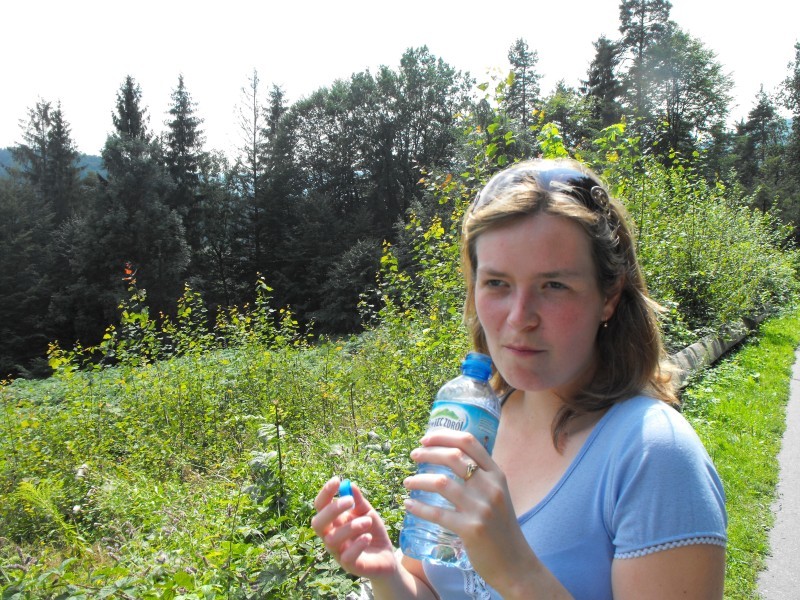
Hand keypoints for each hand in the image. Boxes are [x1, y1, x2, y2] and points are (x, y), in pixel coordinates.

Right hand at [311, 477, 398, 578]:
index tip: (337, 480)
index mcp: (333, 521)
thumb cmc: (372, 531)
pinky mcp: (350, 566)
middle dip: (332, 510)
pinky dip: (357, 545)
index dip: (325, 493)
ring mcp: (338, 553)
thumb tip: (349, 485)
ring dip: (350, 527)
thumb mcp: (368, 512)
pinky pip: (346, 557)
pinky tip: (368, 537)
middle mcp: (330, 536)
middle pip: (318, 523)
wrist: (386, 556)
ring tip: (367, 521)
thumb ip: (359, 501)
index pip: (320, 506)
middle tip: (349, 501)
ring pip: (332, 539)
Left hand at [403, 431, 538, 593]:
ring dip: (419, 480)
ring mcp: (481, 508)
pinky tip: (408, 504)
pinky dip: (418, 507)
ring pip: (441, 482)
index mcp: (497, 475)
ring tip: (408, 482)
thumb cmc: (502, 529)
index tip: (426, 438)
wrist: (515, 564)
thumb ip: (481, 479)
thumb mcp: (498, 496)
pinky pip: (436, 513)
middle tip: (414, 456)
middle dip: (428, 453)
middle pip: (453, 457)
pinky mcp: (471, 530)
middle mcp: (491, 488)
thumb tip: (451, 459)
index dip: (444, 436)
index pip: (469, 442)